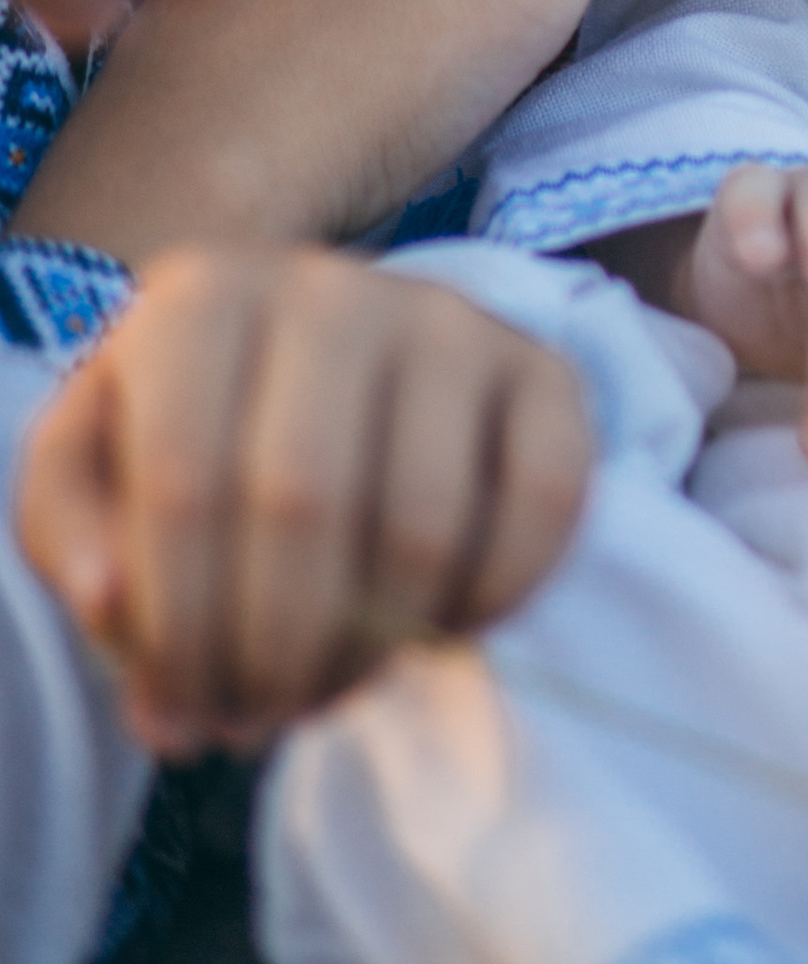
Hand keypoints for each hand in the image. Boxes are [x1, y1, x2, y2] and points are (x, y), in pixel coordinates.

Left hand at [15, 245, 590, 754]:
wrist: (316, 364)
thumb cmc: (191, 433)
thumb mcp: (93, 468)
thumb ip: (70, 534)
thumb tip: (116, 603)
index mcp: (203, 297)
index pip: (184, 484)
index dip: (179, 632)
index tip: (178, 715)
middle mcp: (332, 284)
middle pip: (303, 505)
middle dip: (274, 654)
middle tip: (259, 717)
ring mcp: (450, 318)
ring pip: (420, 523)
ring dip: (372, 651)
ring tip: (332, 684)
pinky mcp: (543, 367)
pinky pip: (543, 503)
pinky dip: (490, 601)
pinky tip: (437, 628)